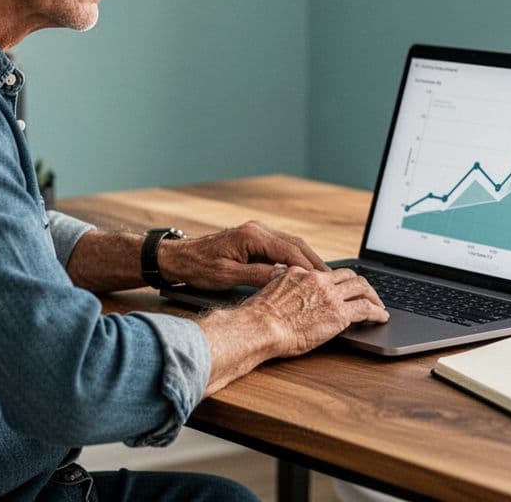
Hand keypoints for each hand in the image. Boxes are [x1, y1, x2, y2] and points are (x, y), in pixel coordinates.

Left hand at [157, 220, 326, 289]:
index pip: (290, 250)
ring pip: (291, 244)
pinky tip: (302, 271)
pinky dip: (295, 258)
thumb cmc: (198, 267)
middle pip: (296, 244)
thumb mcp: (227, 276)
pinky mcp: (254, 239)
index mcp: (252, 236)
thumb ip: (257, 276)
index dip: (309, 266)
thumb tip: (283, 279)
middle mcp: (257, 229)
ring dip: (307, 259)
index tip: (324, 280)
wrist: (178, 257)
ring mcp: (256, 232)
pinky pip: (281, 246)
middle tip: (332, 279)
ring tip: (323, 277)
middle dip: (314, 261)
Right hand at [238, 266, 388, 357]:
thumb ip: (281, 286)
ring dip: (373, 296)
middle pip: (349, 275)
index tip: (343, 287)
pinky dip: (377, 311)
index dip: (339, 280)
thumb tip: (282, 285)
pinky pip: (366, 308)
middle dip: (361, 284)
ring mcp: (330, 295)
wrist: (260, 327)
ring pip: (361, 287)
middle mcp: (318, 280)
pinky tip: (381, 317)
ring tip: (379, 305)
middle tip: (368, 294)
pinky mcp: (339, 313)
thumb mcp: (269, 292)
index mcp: (300, 273)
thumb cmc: (258, 317)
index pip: (326, 272)